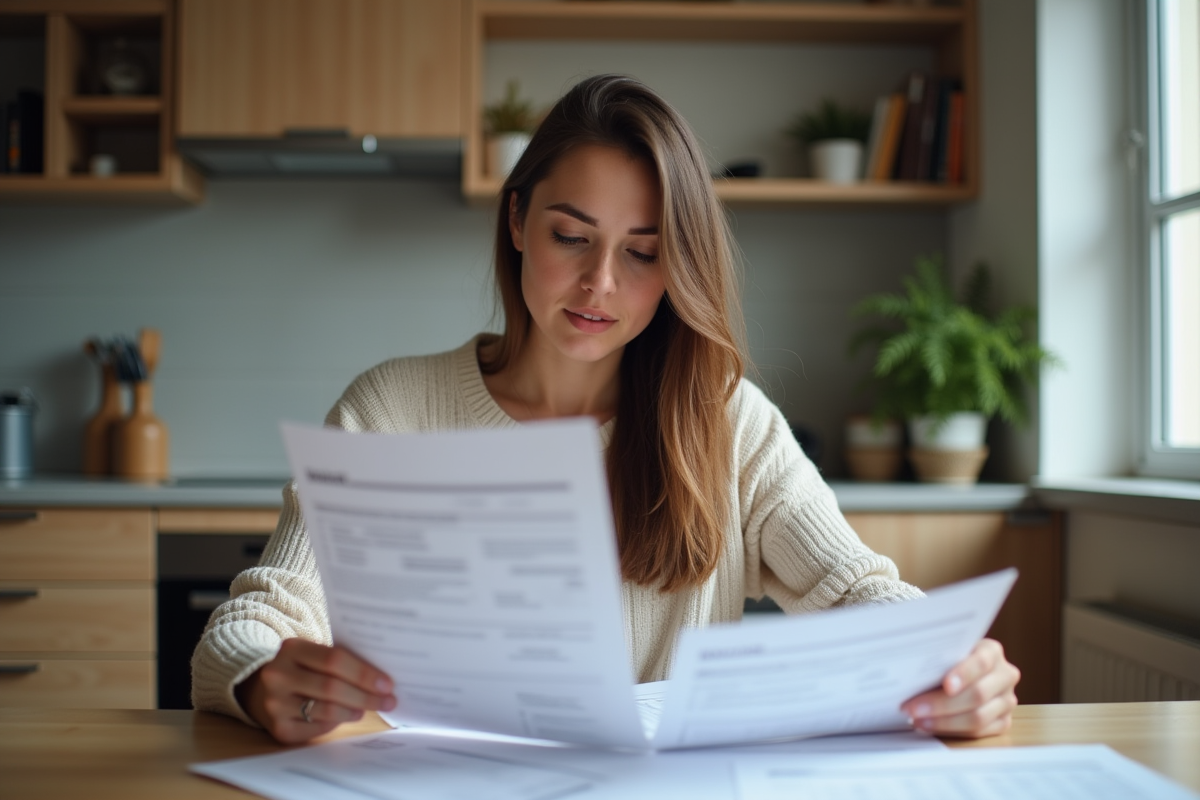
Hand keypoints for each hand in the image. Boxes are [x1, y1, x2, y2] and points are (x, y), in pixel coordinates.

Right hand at [235, 638, 396, 743]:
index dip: (364, 673)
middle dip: (366, 696)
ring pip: (326, 711)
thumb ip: (340, 660)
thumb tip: (381, 678)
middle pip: (332, 688)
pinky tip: (348, 716)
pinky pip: (317, 728)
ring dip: (354, 710)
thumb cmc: (301, 668)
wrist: (259, 688)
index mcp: (291, 648)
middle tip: (388, 700)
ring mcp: (275, 703)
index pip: (334, 660)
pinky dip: (337, 723)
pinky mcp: (278, 728)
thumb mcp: (313, 654)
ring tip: (368, 708)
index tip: (387, 683)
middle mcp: (278, 675)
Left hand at [901, 638, 1019, 738]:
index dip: (964, 674)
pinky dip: (951, 731)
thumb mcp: (946, 652)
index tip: (946, 685)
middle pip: (978, 694)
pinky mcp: (1004, 721)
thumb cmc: (949, 659)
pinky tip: (930, 726)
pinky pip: (979, 732)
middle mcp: (1005, 675)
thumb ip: (938, 659)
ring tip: (917, 719)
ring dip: (943, 721)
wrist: (964, 670)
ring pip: (978, 717)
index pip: (981, 662)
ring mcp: (1007, 700)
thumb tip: (910, 674)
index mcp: (992, 651)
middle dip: (941, 703)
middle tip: (913, 708)